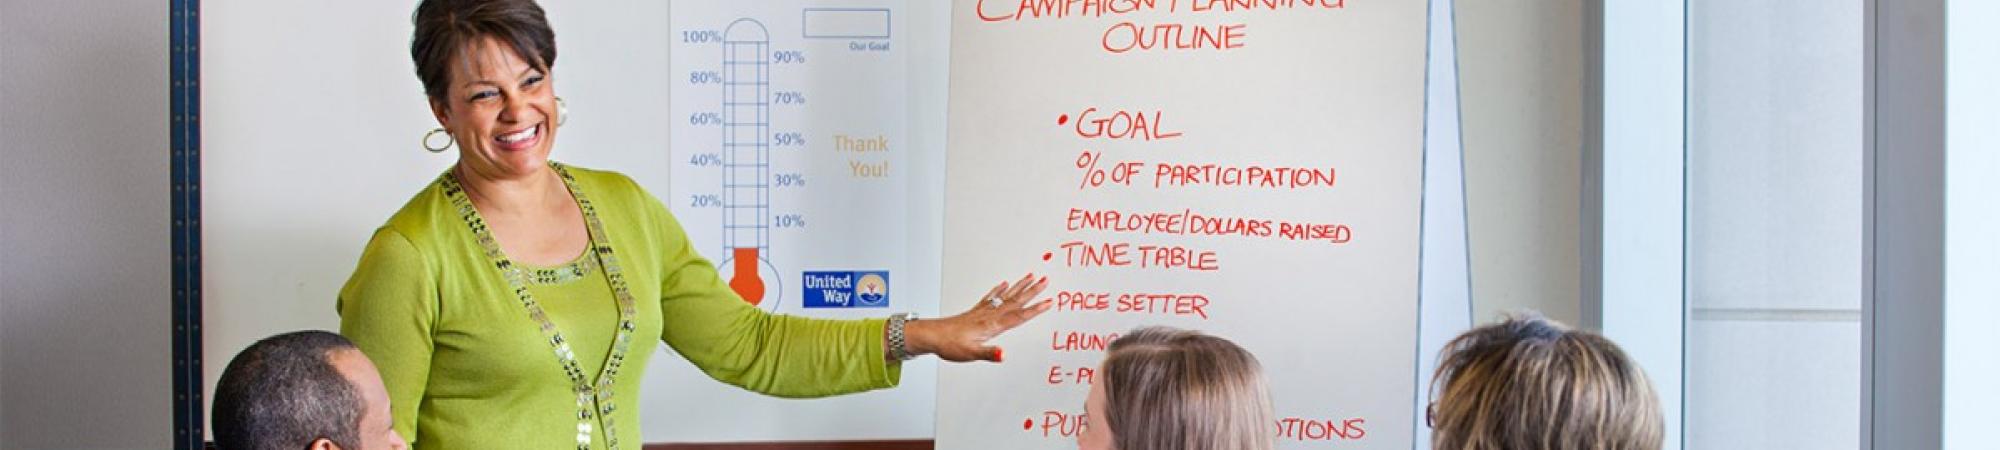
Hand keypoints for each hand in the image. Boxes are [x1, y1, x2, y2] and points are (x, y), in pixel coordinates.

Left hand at [905, 273, 1053, 361]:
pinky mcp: (976, 311)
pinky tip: (1004, 284)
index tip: (1050, 301)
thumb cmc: (950, 345)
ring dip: (1020, 286)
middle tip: (1046, 280)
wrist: (933, 335)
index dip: (1035, 310)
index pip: (1018, 316)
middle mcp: (990, 315)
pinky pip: (992, 297)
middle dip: (1032, 291)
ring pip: (1006, 296)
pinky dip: (1000, 290)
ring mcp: (983, 312)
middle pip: (1016, 301)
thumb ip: (989, 354)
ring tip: (1031, 276)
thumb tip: (1003, 355)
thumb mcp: (971, 353)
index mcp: (992, 325)